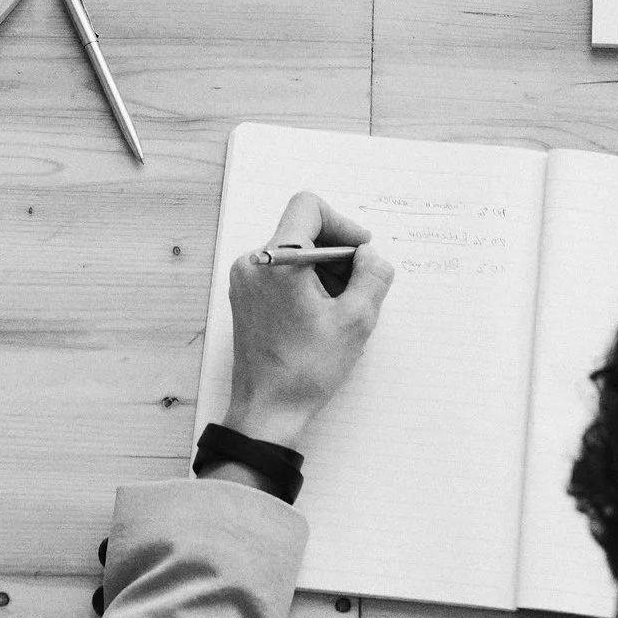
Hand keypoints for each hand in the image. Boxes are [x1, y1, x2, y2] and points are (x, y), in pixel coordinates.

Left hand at [222, 192, 393, 449]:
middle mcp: (255, 263)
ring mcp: (245, 281)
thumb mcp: (356, 321)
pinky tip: (320, 318)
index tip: (360, 252)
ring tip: (339, 311)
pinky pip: (281, 273)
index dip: (342, 223)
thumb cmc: (306, 370)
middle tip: (358, 290)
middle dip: (337, 255)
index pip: (309, 207)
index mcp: (278, 261)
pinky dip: (306, 285)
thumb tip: (369, 255)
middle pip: (303, 232)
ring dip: (324, 273)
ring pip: (294, 254)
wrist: (267, 411)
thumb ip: (373, 275)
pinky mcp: (245, 298)